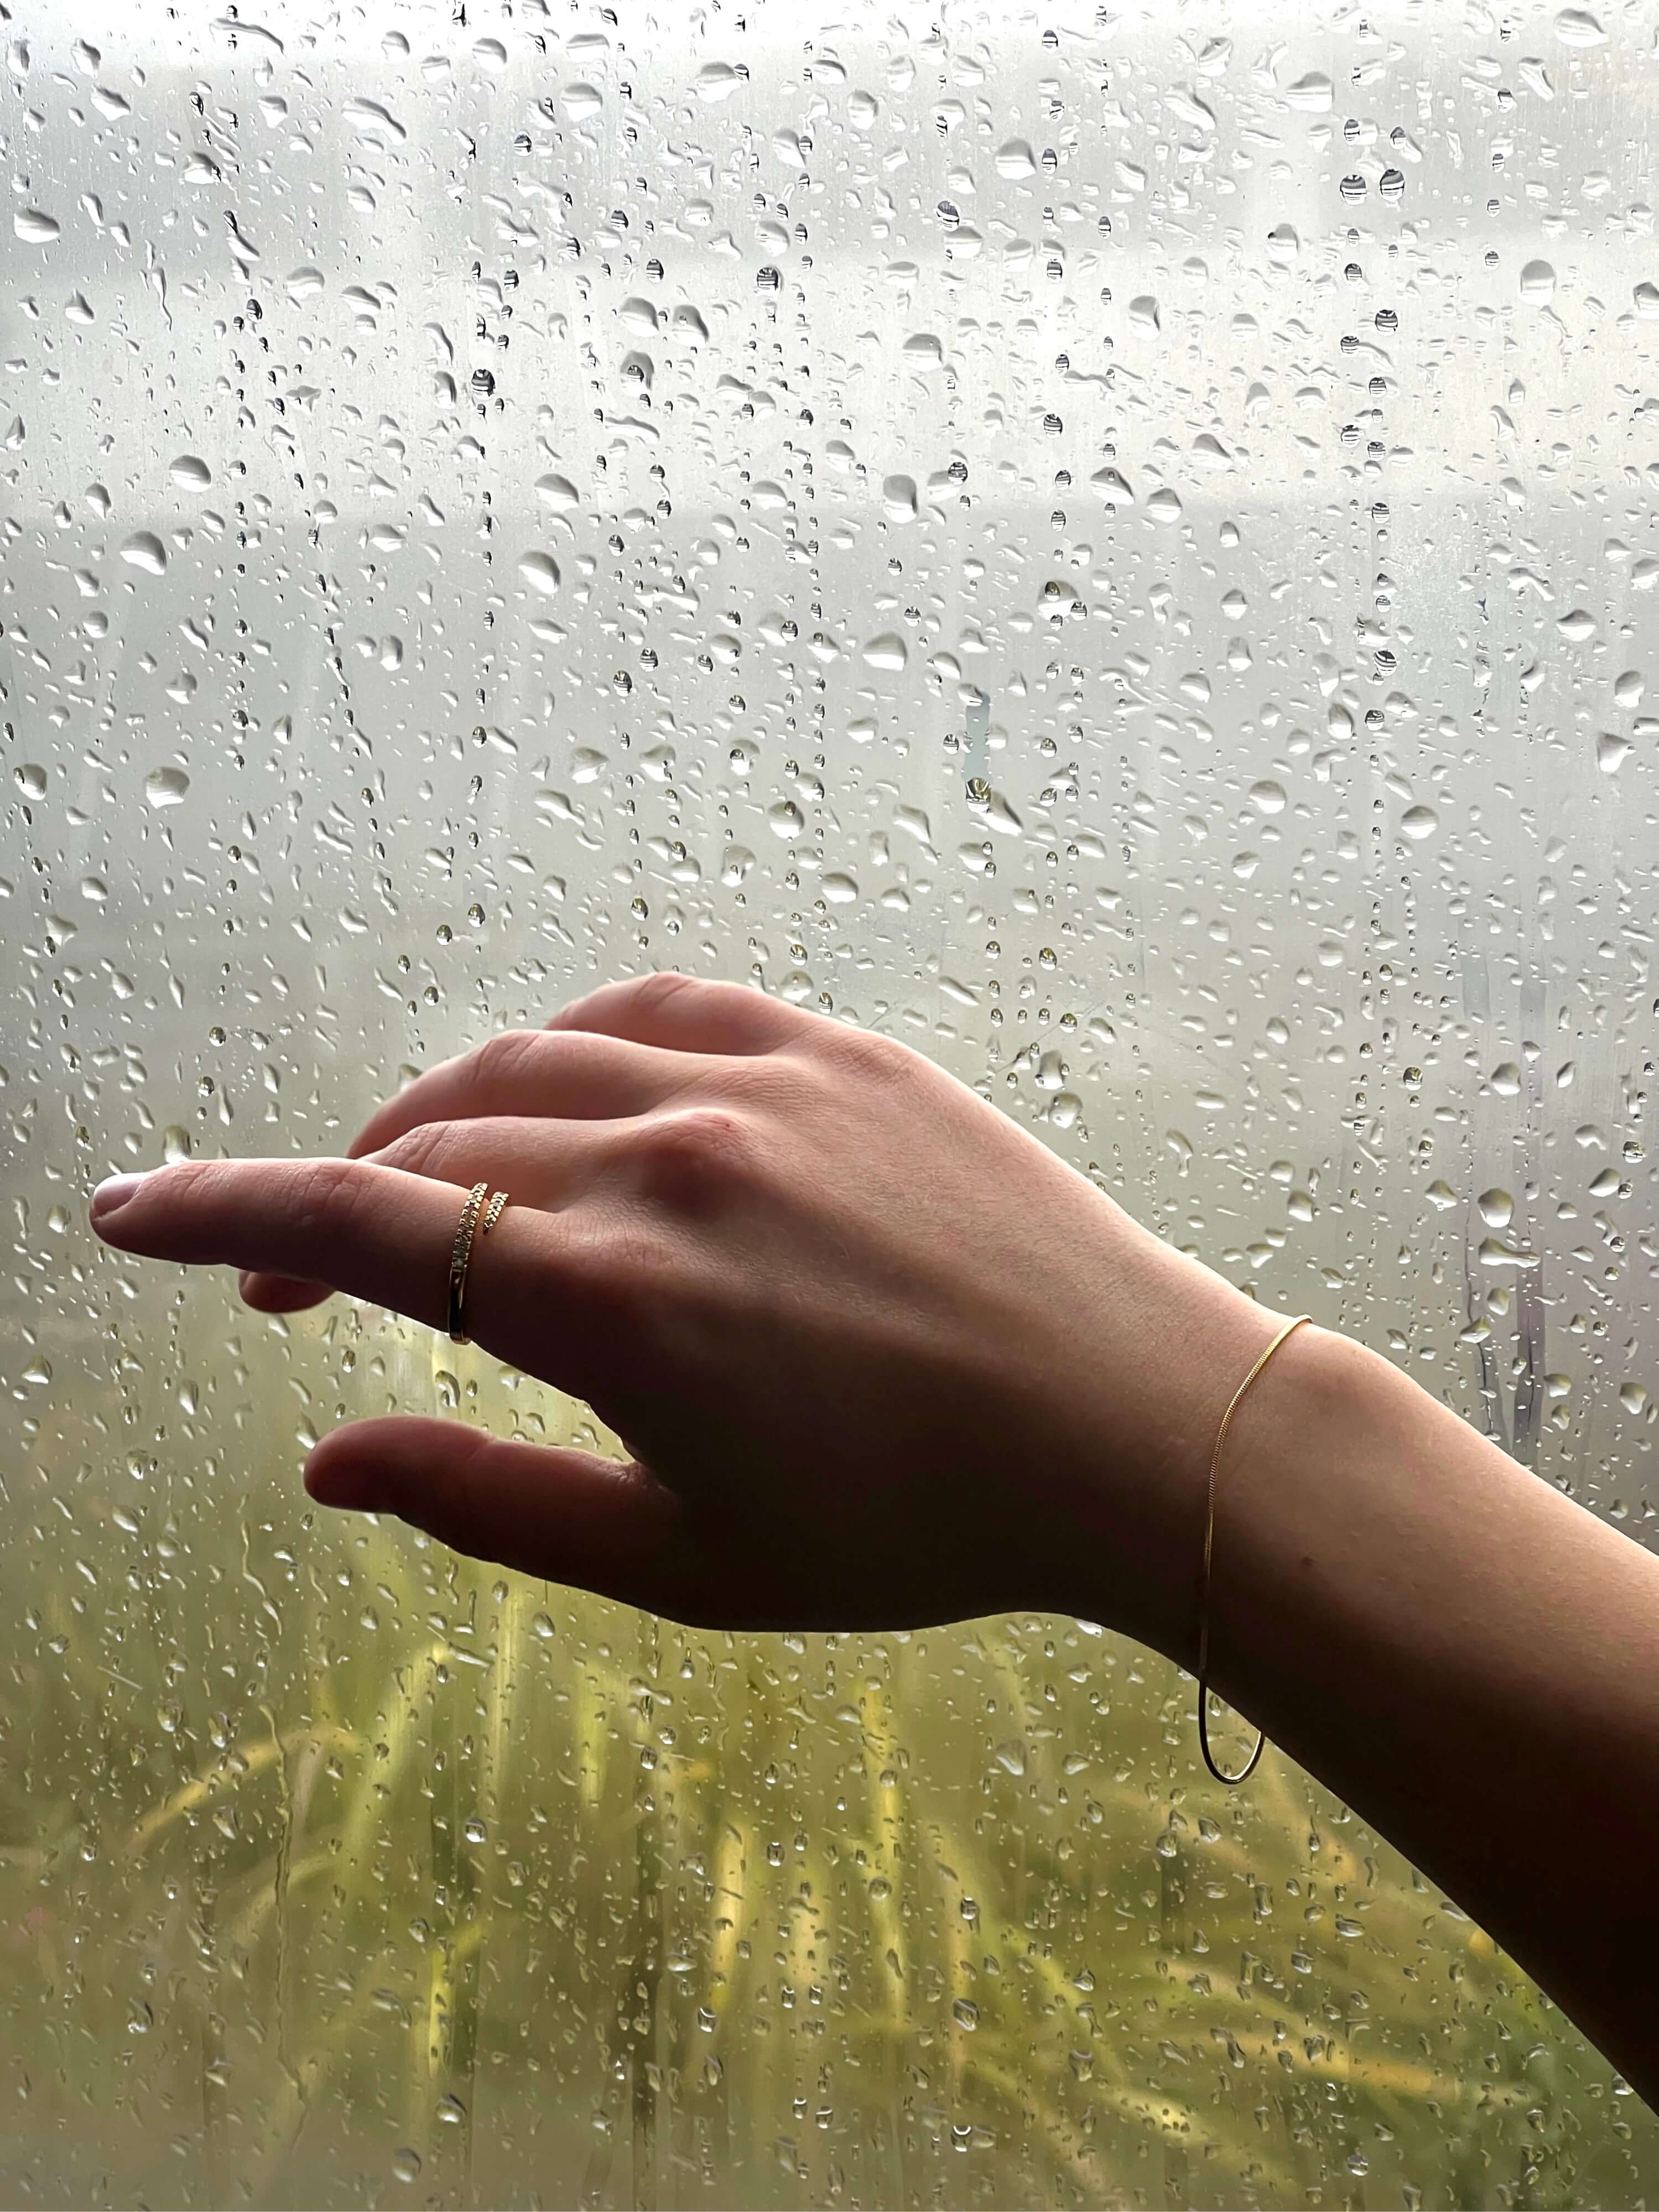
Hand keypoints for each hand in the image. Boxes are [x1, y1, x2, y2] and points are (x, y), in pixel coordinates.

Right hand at [87, 972, 1286, 1647]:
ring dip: (437, 1119)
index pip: (361, 1226)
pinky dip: (574, 1044)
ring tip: (411, 1185)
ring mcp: (759, 1085)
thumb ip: (486, 1503)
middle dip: (331, 1205)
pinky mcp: (840, 1050)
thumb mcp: (683, 1561)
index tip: (129, 1213)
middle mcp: (669, 1161)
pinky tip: (556, 1089)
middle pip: (428, 1143)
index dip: (221, 1213)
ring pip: (528, 1059)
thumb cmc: (916, 1528)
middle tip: (297, 1279)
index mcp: (616, 1300)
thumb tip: (326, 1457)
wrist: (1131, 1427)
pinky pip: (660, 1006)